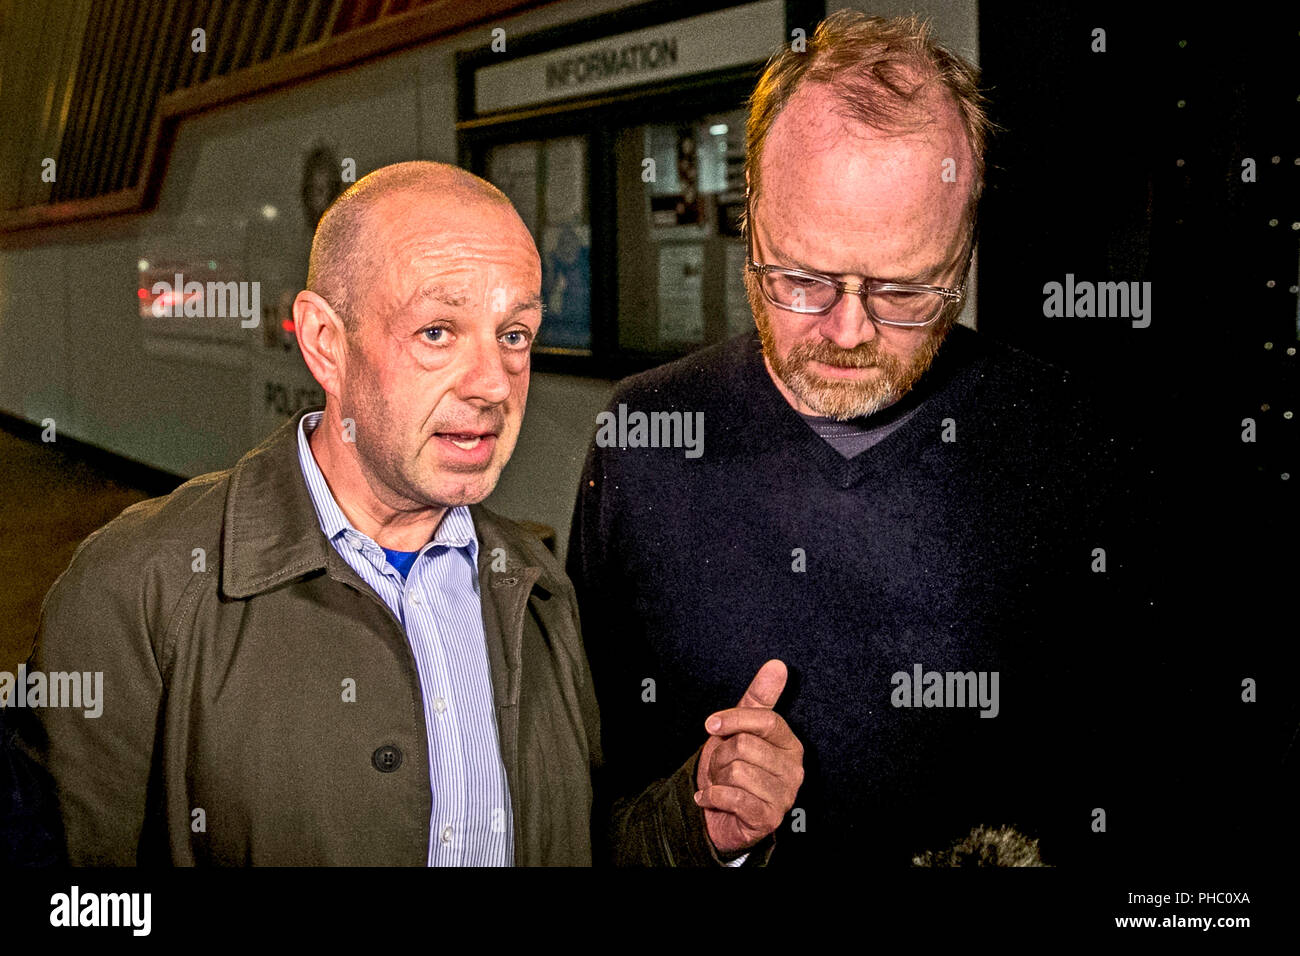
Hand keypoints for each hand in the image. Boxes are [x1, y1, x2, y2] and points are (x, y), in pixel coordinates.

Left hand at [694, 659, 803, 854]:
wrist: (721, 813)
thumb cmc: (734, 766)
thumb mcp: (741, 728)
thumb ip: (759, 698)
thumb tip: (777, 665)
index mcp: (791, 745)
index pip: (766, 721)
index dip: (735, 719)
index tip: (711, 724)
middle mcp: (794, 771)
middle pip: (745, 745)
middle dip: (720, 754)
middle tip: (719, 766)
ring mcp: (784, 797)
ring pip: (736, 771)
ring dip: (716, 778)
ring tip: (719, 783)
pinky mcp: (768, 819)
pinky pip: (734, 798)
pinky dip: (712, 796)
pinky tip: (708, 798)